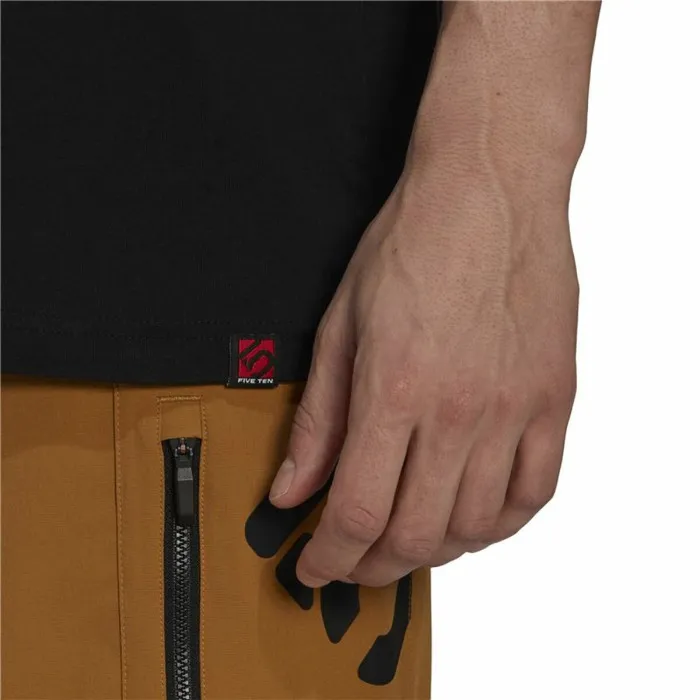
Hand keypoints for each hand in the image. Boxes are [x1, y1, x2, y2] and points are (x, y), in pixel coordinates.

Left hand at [269, 164, 578, 586]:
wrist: (489, 191)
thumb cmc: (412, 245)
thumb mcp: (340, 327)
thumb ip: (318, 420)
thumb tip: (293, 490)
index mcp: (394, 391)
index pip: (357, 511)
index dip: (329, 557)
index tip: (314, 568)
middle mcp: (459, 411)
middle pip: (414, 533)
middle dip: (372, 566)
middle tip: (351, 565)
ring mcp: (514, 409)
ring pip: (475, 526)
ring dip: (432, 550)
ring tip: (404, 542)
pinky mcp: (553, 400)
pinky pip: (535, 492)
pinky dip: (499, 524)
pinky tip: (472, 519)